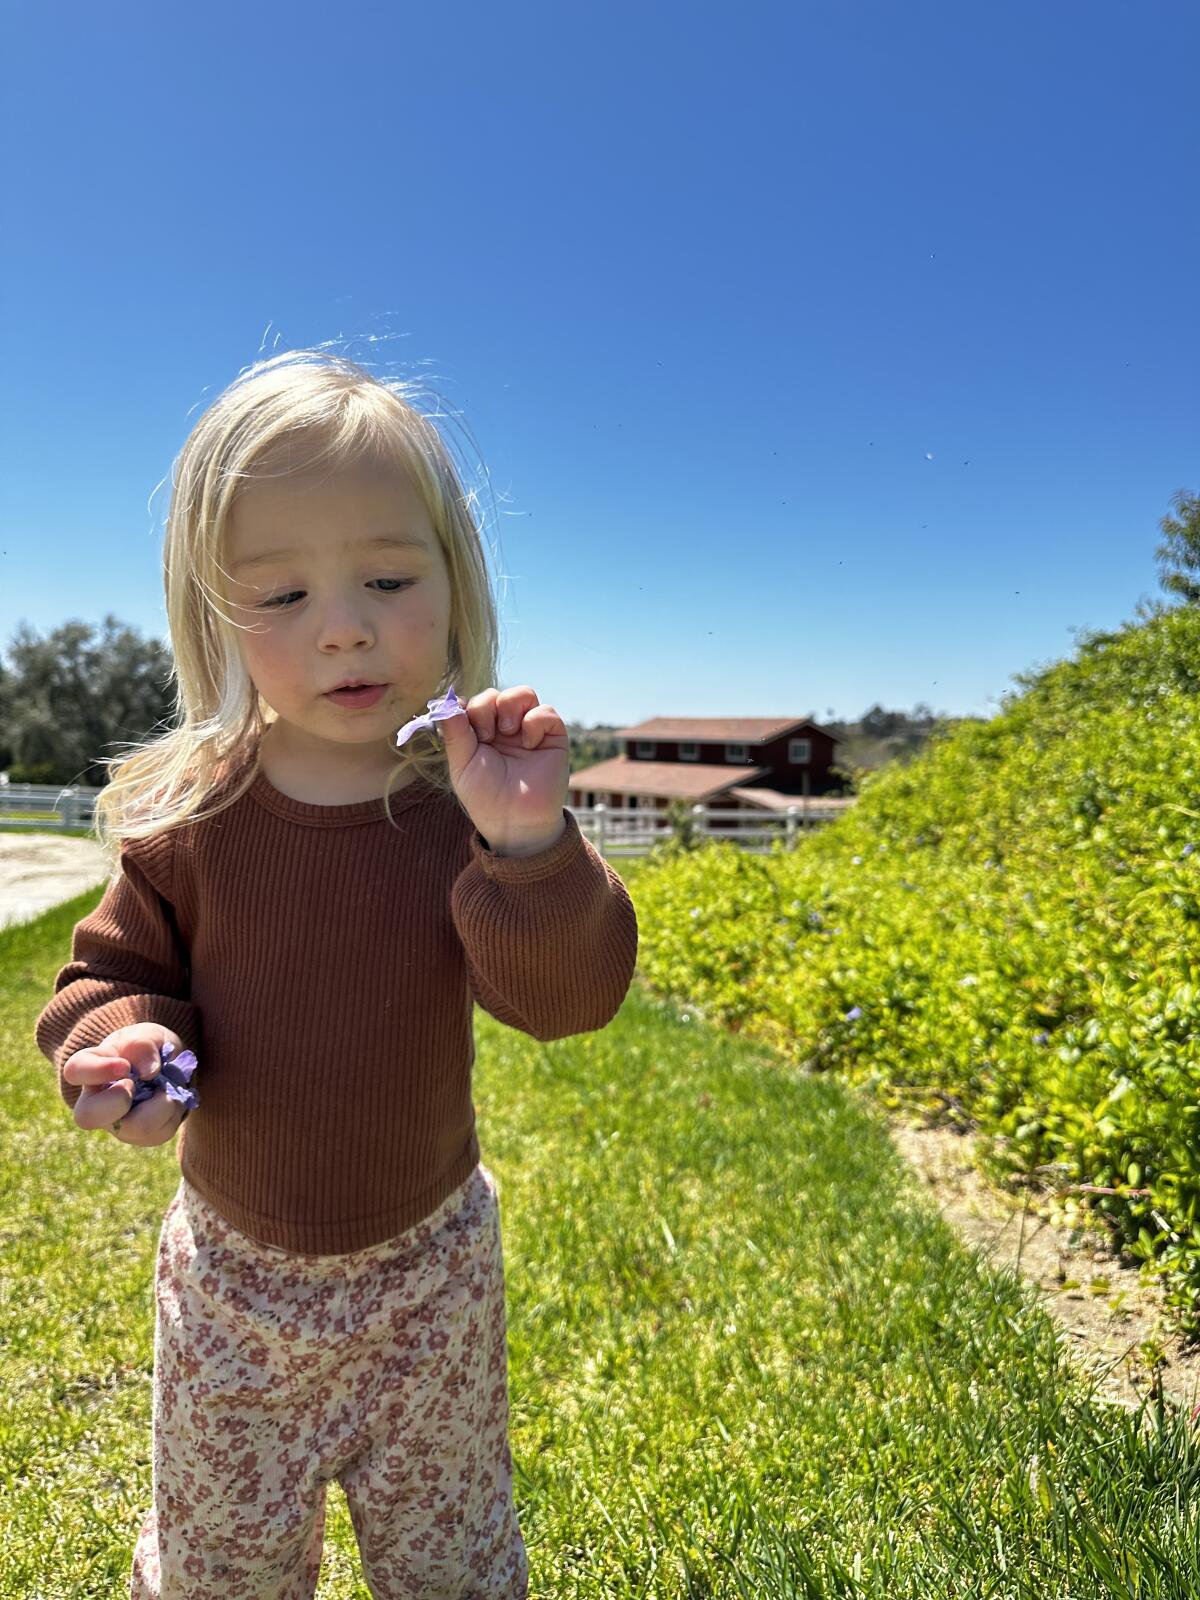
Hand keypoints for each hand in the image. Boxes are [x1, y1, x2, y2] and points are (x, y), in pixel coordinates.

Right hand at [62, 1023, 187, 1146]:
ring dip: (163, 1104)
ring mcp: (116, 1124)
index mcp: (89, 1068)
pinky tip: (173, 1099)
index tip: (125, 1066)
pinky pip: (160, 1132)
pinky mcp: (140, 1136)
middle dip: (120, 1101)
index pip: (75, 1071)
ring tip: (168, 1087)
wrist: (164, 1067)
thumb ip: (143, 1044)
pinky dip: (175, 1112)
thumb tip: (148, 1071)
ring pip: (135, 1129)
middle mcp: (95, 1102)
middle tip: (139, 1084)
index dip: (99, 1070)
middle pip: (87, 1117)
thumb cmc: (146, 1048)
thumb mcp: (147, 1034)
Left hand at [438, 686, 569, 855]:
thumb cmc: (484, 796)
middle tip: (484, 735)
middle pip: (495, 694)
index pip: (474, 701)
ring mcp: (530, 731)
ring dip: (510, 706)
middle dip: (485, 708)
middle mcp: (505, 729)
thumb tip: (446, 700)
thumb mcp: (461, 763)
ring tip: (506, 732)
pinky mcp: (553, 737)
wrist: (514, 821)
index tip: (464, 725)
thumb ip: (454, 730)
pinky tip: (529, 745)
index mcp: (481, 733)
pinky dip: (534, 722)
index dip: (468, 706)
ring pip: (523, 693)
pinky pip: (546, 711)